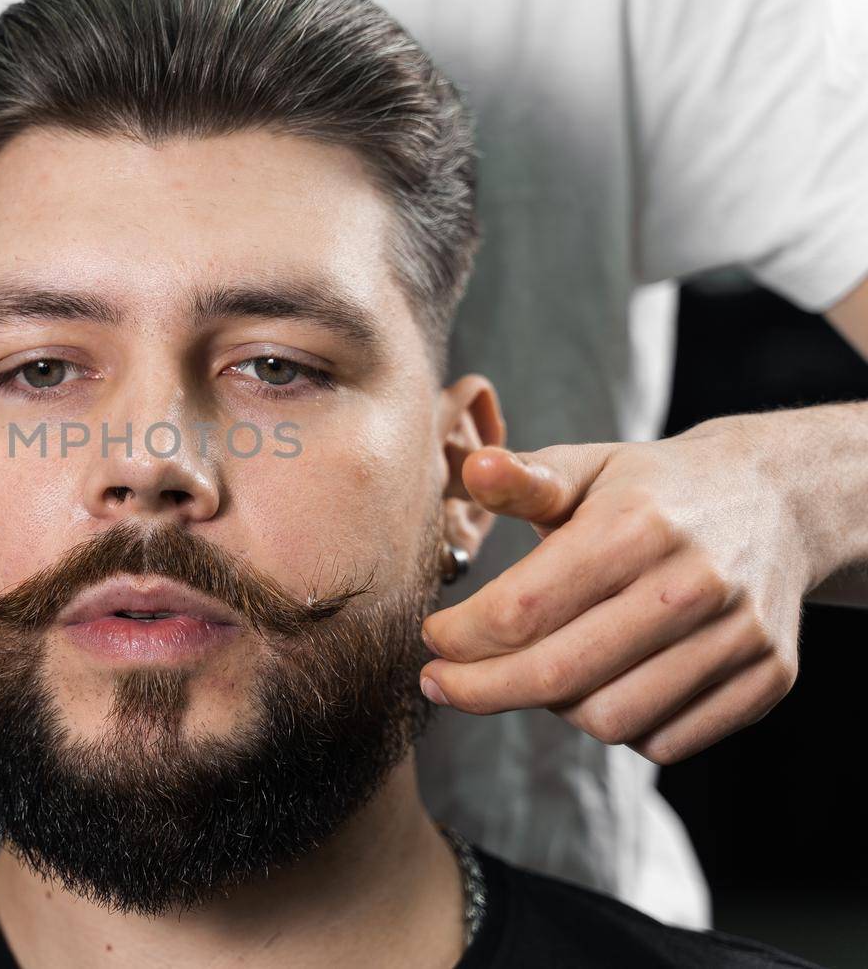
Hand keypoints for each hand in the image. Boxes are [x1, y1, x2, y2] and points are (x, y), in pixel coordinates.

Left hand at [419, 415, 808, 763]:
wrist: (779, 499)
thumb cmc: (654, 488)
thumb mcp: (587, 467)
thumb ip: (525, 479)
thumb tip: (473, 467)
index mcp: (635, 526)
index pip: (521, 610)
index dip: (460, 637)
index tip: (431, 639)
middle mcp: (691, 583)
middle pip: (558, 676)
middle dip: (480, 689)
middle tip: (440, 683)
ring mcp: (738, 636)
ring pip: (611, 720)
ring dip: (552, 709)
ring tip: (533, 673)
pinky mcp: (768, 677)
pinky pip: (666, 742)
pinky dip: (619, 727)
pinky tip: (598, 687)